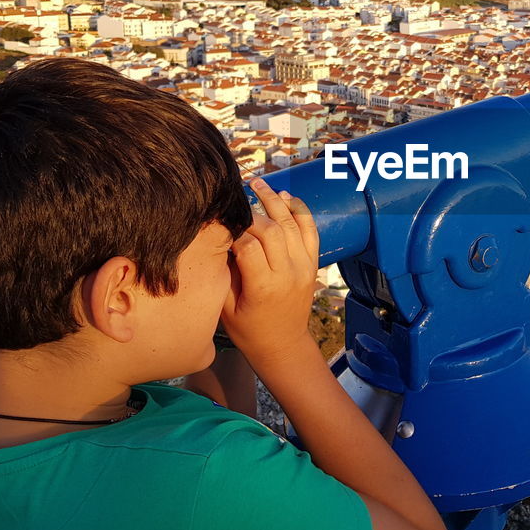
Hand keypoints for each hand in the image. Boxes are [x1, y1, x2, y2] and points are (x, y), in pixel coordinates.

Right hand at [221, 180, 320, 369]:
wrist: (283, 345)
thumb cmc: (248, 330)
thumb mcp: (225, 307)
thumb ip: (223, 273)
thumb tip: (216, 239)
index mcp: (264, 287)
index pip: (248, 245)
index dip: (232, 230)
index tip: (220, 221)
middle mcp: (288, 273)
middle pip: (271, 230)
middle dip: (251, 210)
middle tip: (235, 197)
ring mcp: (304, 267)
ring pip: (292, 225)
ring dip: (275, 201)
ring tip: (259, 184)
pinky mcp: (312, 264)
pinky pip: (311, 231)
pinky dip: (300, 211)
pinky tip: (286, 198)